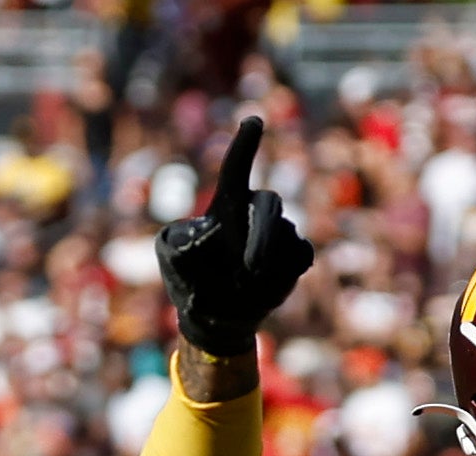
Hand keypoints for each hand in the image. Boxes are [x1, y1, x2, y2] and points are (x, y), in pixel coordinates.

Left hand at [156, 116, 315, 359]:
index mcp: (226, 207)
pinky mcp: (294, 255)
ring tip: (243, 286)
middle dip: (262, 233)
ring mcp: (278, 232)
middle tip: (248, 267)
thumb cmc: (192, 284)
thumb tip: (206, 236)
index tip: (254, 120)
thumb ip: (183, 247)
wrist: (219, 316)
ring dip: (266, 263)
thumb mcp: (175, 264)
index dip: (245, 146)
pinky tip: (267, 287)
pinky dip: (285, 274)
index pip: (235, 170)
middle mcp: (254, 213)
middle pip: (268, 204)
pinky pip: (300, 255)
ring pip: (284, 235)